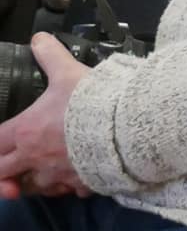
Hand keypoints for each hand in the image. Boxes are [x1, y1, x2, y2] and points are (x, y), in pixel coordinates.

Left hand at [0, 36, 90, 198]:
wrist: (130, 127)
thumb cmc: (95, 102)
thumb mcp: (69, 73)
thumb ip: (51, 56)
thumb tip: (39, 39)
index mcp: (26, 132)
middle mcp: (35, 159)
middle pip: (2, 174)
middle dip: (2, 170)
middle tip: (9, 164)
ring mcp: (58, 175)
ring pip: (31, 188)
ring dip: (31, 181)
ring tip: (39, 172)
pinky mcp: (82, 185)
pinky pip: (68, 192)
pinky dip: (68, 186)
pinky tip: (75, 177)